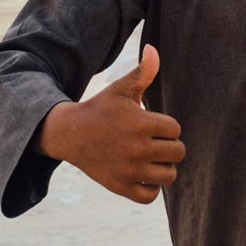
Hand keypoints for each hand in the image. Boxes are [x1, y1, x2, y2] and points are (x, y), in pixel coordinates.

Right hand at [35, 45, 184, 204]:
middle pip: (178, 153)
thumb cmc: (101, 109)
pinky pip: (150, 196)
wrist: (68, 134)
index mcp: (141, 123)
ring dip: (164, 168)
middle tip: (153, 142)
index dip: (166, 127)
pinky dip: (151, 189)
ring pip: (169, 176)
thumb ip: (143, 72)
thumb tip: (153, 49)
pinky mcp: (118, 187)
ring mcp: (128, 170)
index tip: (151, 124)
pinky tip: (143, 175)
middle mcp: (136, 148)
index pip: (175, 129)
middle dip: (169, 146)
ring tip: (151, 159)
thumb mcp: (120, 89)